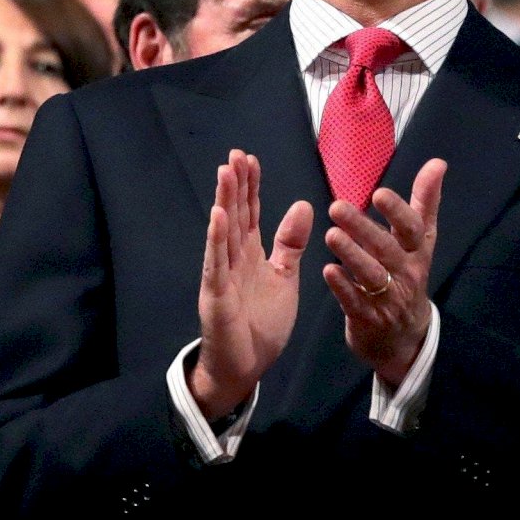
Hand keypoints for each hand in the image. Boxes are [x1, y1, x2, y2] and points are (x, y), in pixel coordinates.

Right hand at [190, 151, 312, 418]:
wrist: (246, 365)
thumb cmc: (261, 323)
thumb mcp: (284, 277)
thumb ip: (290, 244)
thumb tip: (303, 204)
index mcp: (249, 254)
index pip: (248, 212)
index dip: (250, 186)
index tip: (251, 158)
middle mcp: (232, 258)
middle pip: (234, 214)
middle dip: (235, 185)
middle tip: (236, 154)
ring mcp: (221, 275)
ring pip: (222, 231)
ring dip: (224, 201)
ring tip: (226, 172)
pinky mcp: (216, 294)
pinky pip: (216, 263)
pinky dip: (216, 239)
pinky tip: (217, 216)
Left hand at [324, 158, 443, 390]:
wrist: (406, 338)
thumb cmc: (409, 277)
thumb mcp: (421, 242)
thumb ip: (426, 202)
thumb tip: (438, 163)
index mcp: (416, 252)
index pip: (411, 229)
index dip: (397, 211)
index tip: (378, 193)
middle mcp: (405, 274)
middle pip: (386, 249)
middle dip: (363, 228)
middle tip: (336, 206)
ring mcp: (388, 298)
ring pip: (371, 275)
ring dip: (351, 254)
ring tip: (331, 234)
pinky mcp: (368, 318)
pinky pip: (355, 302)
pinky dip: (343, 287)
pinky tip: (328, 271)